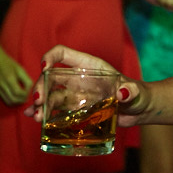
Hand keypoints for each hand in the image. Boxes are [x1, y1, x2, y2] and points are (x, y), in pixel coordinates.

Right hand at [0, 50, 33, 105]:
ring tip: (22, 98)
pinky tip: (16, 97)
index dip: (26, 94)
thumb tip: (30, 89)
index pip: (19, 92)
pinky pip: (4, 99)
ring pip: (9, 101)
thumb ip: (26, 79)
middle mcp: (3, 85)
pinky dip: (11, 101)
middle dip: (22, 100)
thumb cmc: (8, 63)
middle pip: (14, 99)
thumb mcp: (20, 69)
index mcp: (10, 78)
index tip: (29, 91)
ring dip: (17, 102)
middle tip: (27, 96)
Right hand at [25, 45, 145, 125]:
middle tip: (38, 102)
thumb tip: (123, 93)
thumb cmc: (138, 96)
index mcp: (90, 66)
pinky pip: (55, 110)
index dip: (51, 57)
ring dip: (39, 104)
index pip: (64, 54)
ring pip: (51, 95)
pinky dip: (43, 113)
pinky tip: (34, 118)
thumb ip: (131, 91)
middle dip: (41, 87)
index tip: (44, 68)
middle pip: (52, 77)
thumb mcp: (136, 93)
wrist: (138, 111)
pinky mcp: (75, 109)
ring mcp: (75, 94)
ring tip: (35, 116)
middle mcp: (78, 78)